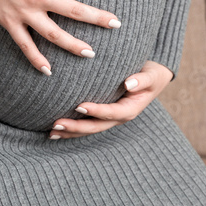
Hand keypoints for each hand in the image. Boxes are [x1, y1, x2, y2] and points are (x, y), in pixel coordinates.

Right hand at [0, 0, 122, 74]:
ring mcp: (23, 13)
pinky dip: (36, 59)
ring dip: (73, 44)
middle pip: (73, 10)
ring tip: (91, 53)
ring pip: (53, 34)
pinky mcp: (9, 24)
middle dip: (97, 17)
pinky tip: (48, 70)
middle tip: (116, 24)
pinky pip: (25, 46)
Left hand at [49, 60, 173, 138]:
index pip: (111, 112)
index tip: (79, 105)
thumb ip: (143, 80)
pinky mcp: (103, 116)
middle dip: (76, 127)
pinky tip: (55, 130)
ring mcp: (110, 119)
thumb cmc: (152, 73)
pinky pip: (87, 124)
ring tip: (52, 132)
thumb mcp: (152, 75)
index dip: (96, 111)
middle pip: (95, 126)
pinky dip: (72, 128)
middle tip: (57, 124)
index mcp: (130, 109)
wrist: (153, 77)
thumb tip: (129, 83)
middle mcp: (118, 117)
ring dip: (71, 132)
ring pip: (89, 129)